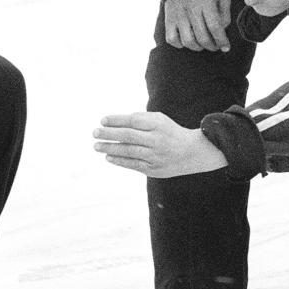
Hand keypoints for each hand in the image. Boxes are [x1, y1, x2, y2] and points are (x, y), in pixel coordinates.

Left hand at [93, 112, 227, 177]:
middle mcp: (157, 140)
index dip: (116, 120)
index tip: (102, 120)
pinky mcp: (154, 169)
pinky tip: (109, 157)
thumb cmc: (171, 133)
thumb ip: (140, 119)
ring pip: (128, 151)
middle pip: (128, 136)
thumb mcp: (160, 120)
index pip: (132, 121)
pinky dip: (119, 161)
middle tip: (95, 132)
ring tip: (97, 146)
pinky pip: (133, 165)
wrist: (194, 153)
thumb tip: (115, 123)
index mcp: (158, 124)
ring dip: (110, 148)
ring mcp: (156, 156)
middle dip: (108, 134)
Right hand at [164, 0, 231, 51]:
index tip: (226, 47)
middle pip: (202, 37)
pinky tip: (187, 40)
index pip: (214, 27)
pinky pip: (171, 38)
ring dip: (197, 47)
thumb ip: (225, 13)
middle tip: (215, 46)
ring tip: (202, 44)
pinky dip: (180, 44)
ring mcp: (177, 14)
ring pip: (187, 41)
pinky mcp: (168, 18)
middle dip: (212, 46)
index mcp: (206, 1)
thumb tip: (223, 31)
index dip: (222, 41)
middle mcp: (190, 8)